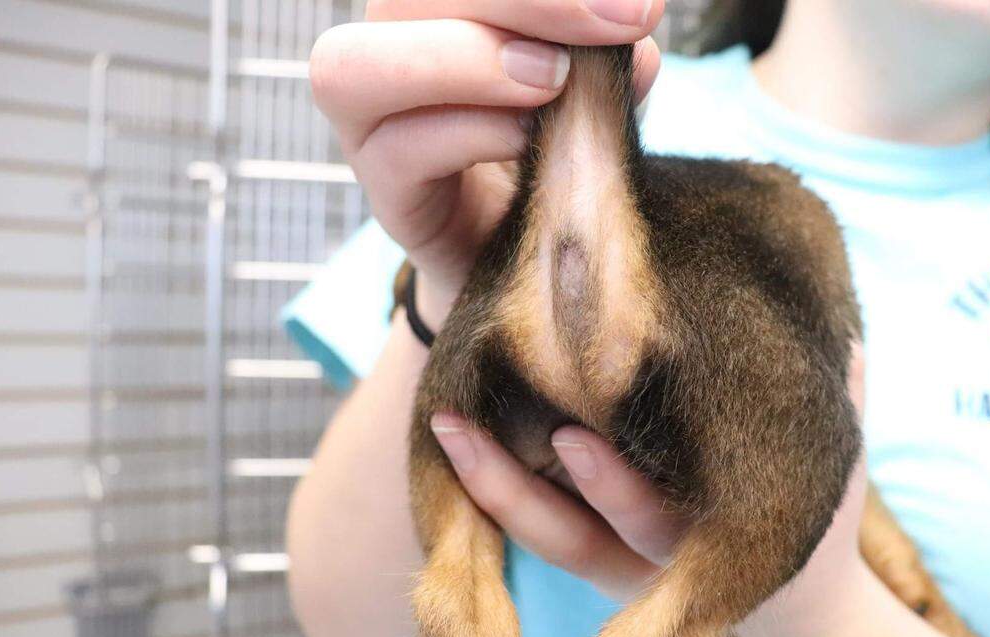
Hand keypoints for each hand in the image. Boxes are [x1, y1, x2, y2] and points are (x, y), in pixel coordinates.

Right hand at [309, 1, 663, 324]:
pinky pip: (397, 152)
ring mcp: (370, 130)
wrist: (538, 258)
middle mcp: (386, 53)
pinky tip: (530, 140)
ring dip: (469, 61)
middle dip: (519, 1)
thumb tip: (632, 34)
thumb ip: (602, 58)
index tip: (638, 4)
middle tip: (615, 25)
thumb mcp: (590, 94)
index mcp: (435, 14)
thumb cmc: (557, 157)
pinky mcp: (387, 197)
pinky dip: (471, 133)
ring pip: (351, 67)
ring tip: (557, 83)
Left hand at [430, 345, 866, 618]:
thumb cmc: (821, 503)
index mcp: (717, 534)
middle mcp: (657, 558)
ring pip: (545, 536)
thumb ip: (839, 383)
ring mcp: (622, 563)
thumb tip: (830, 313)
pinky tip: (459, 438)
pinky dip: (500, 494)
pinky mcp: (597, 553)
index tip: (567, 441)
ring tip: (443, 426)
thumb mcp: (836, 444)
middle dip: (519, 487)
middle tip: (462, 429)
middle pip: (577, 533)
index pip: (653, 518)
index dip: (609, 486)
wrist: (801, 602)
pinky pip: (540, 533)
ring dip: (491, 484)